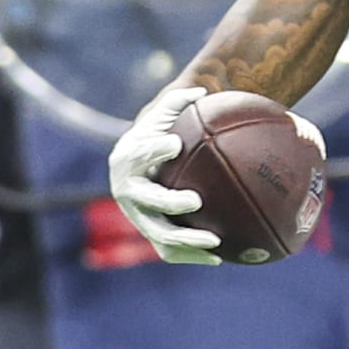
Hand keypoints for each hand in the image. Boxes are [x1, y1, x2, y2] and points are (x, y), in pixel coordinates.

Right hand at [107, 87, 221, 265]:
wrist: (141, 164)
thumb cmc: (160, 133)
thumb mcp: (165, 115)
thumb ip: (179, 101)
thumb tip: (202, 90)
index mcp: (128, 159)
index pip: (139, 154)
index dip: (154, 151)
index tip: (174, 144)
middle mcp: (127, 190)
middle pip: (147, 200)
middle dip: (169, 201)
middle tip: (196, 200)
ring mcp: (137, 215)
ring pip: (158, 232)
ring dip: (186, 239)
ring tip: (216, 241)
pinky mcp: (149, 232)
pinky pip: (170, 250)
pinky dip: (192, 256)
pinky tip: (221, 259)